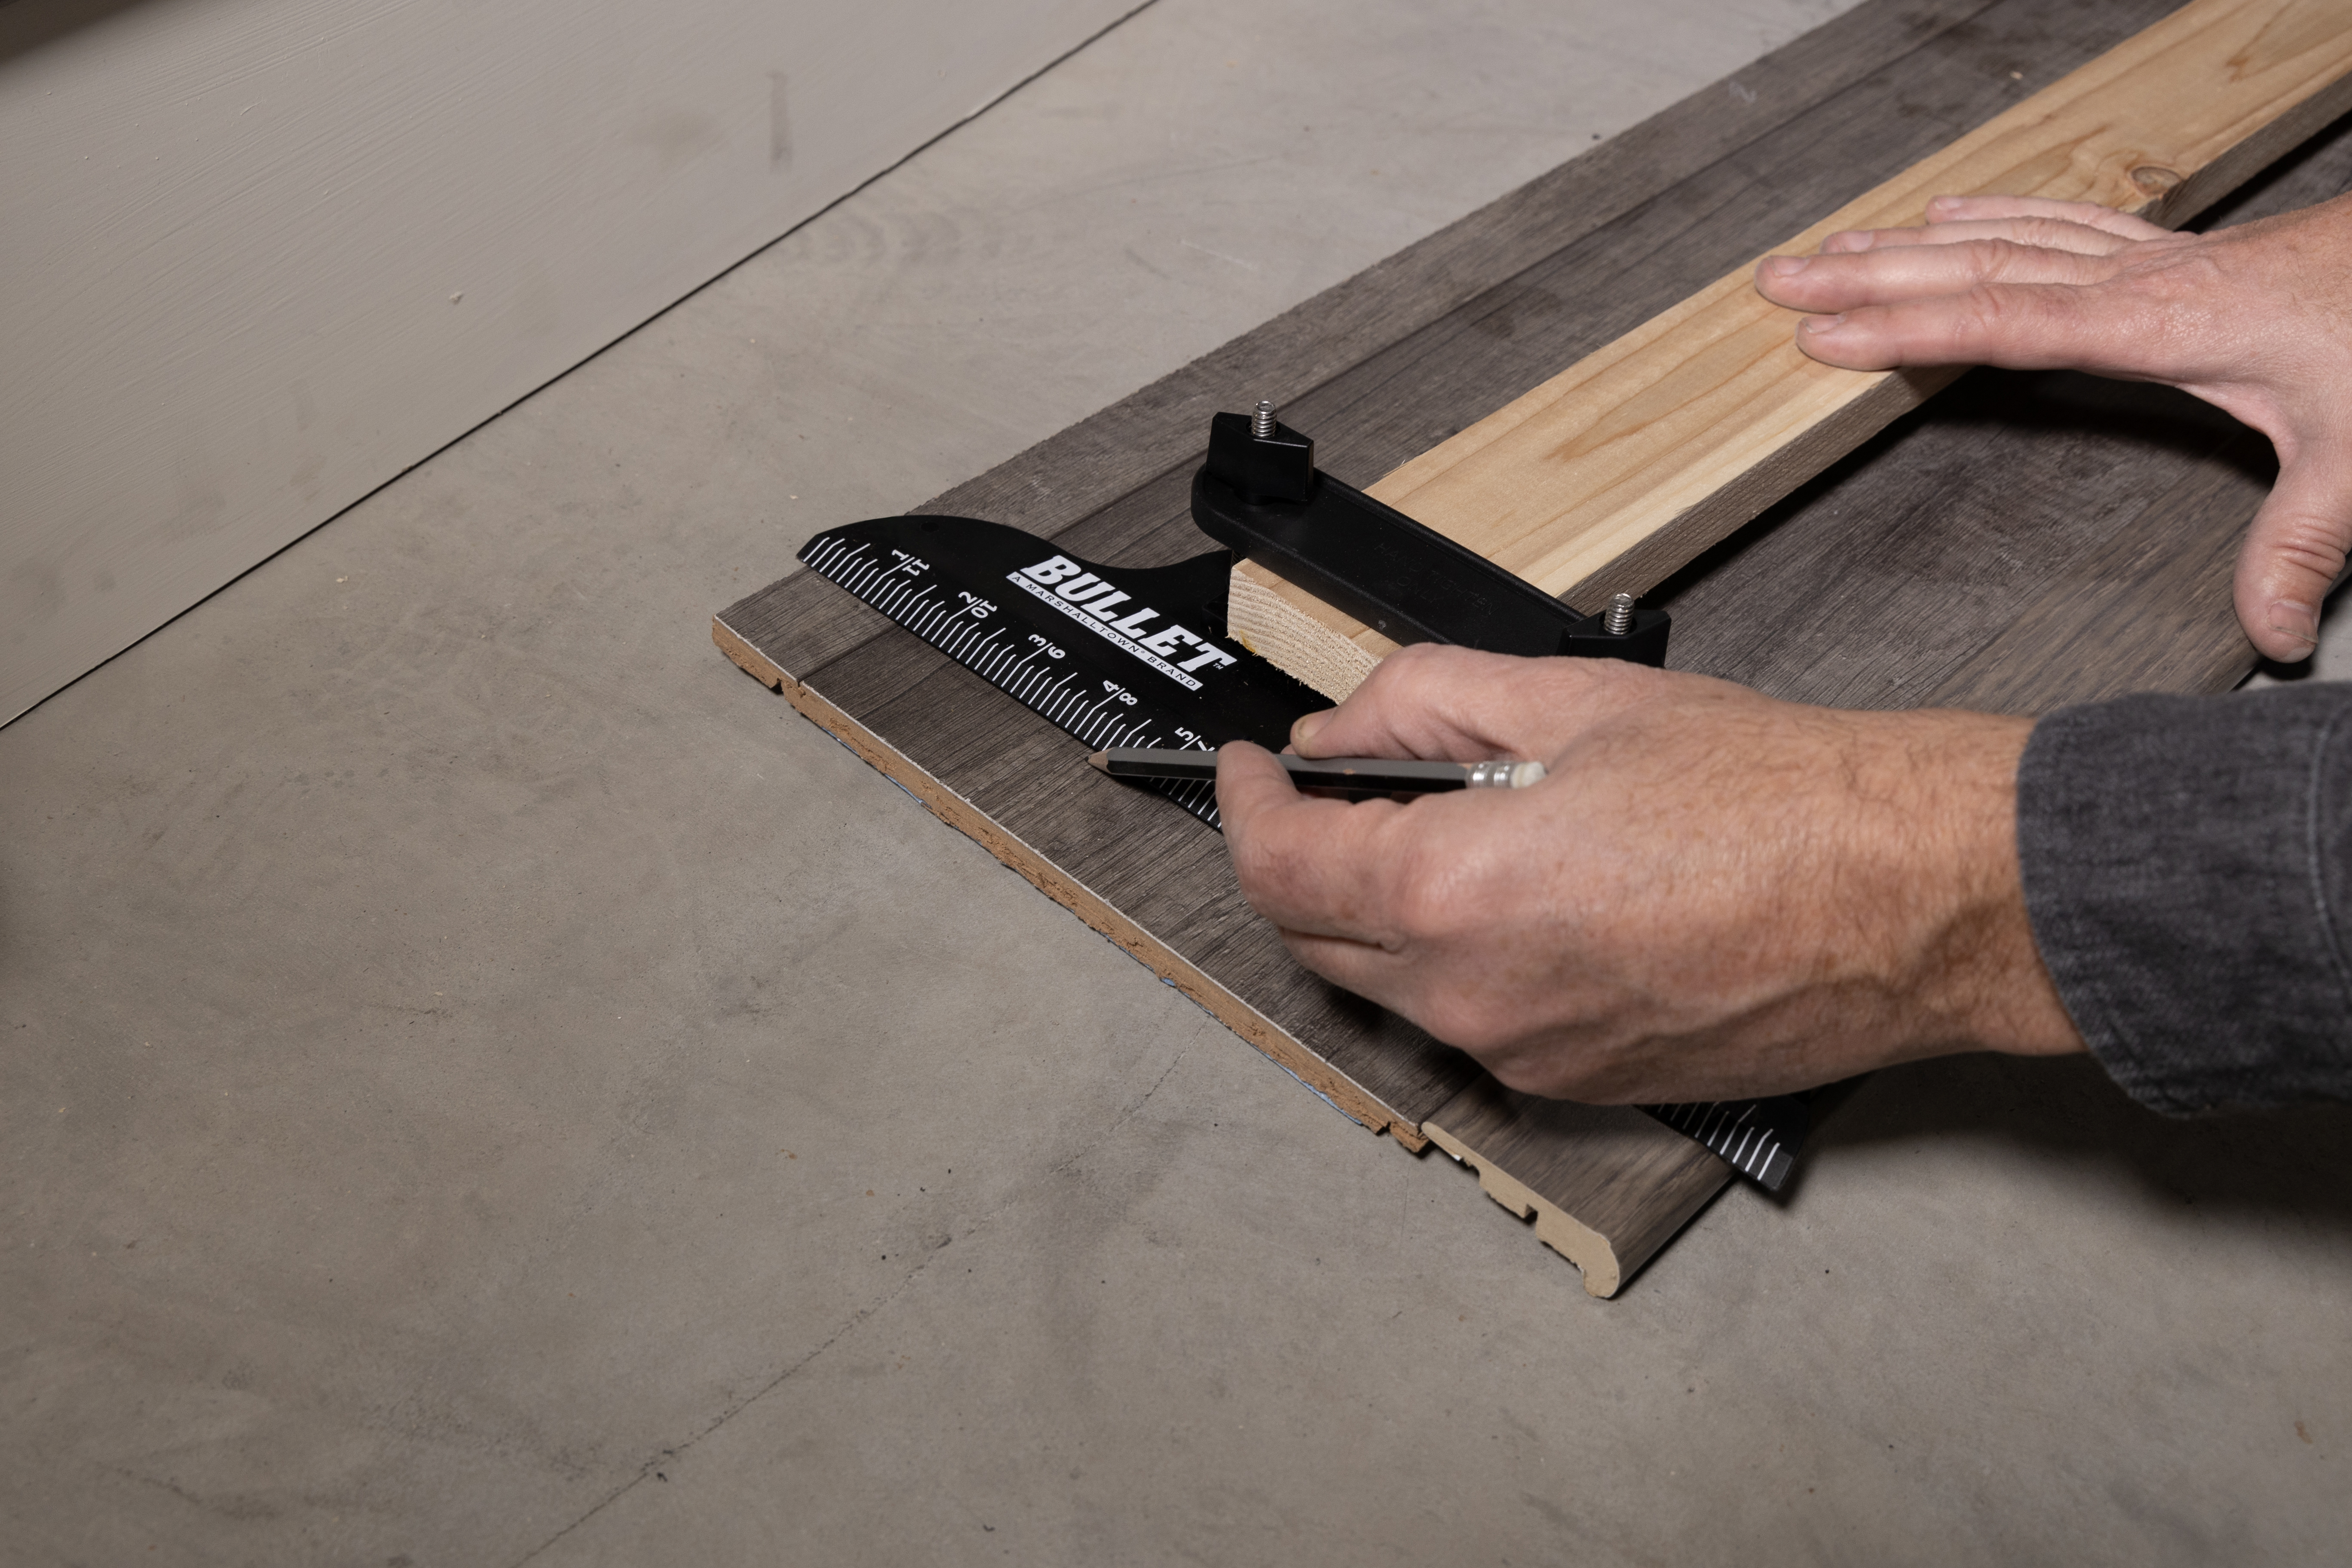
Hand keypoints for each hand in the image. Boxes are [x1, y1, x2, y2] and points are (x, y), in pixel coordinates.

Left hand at [1217, 644, 2082, 1102]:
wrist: (1916, 896)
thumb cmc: (1777, 794)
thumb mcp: (1575, 699)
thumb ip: (1425, 703)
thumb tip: (1338, 728)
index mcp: (1453, 891)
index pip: (1276, 866)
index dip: (1241, 806)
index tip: (1248, 768)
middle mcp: (1473, 996)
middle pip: (1316, 937)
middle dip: (1302, 861)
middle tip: (1338, 791)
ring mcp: (1527, 1056)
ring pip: (1394, 984)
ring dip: (1388, 911)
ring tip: (1468, 829)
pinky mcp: (1581, 1085)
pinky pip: (1476, 1022)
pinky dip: (1464, 959)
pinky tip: (1535, 895)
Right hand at [1754, 192, 2351, 660]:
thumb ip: (2299, 545)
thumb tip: (2270, 635)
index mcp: (2157, 324)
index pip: (2002, 323)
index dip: (1906, 333)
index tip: (1827, 338)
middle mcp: (2140, 279)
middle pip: (1975, 270)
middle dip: (1868, 277)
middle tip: (1784, 282)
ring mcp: (2152, 257)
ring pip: (2004, 237)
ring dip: (1908, 244)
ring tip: (1832, 250)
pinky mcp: (2173, 251)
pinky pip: (2057, 222)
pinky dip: (1991, 215)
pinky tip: (1949, 213)